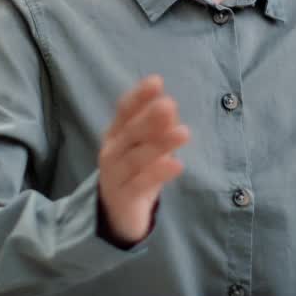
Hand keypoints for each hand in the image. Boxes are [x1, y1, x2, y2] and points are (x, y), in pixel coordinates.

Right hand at [98, 75, 189, 245]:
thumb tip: (170, 107)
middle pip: (129, 132)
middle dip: (149, 118)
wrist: (118, 214)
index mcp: (116, 133)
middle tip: (169, 104)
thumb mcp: (147, 147)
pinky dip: (158, 173)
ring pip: (136, 158)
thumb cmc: (136, 171)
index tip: (156, 82)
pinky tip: (177, 164)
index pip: (124, 111)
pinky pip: (141, 184)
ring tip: (184, 133)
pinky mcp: (123, 197)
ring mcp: (114, 175)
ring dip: (160, 144)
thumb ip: (158, 128)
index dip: (139, 97)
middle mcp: (111, 151)